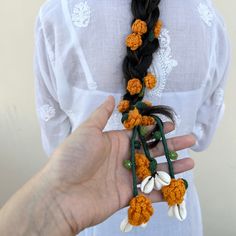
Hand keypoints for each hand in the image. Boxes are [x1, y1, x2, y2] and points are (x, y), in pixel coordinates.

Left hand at [44, 96, 195, 232]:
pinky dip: (163, 191)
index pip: (141, 134)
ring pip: (154, 171)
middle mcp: (123, 159)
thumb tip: (110, 98)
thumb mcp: (87, 130)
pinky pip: (148, 193)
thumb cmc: (72, 158)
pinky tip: (177, 186)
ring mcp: (125, 177)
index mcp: (115, 142)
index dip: (157, 130)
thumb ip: (101, 115)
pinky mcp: (126, 196)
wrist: (60, 193)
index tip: (172, 126)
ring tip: (191, 162)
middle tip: (190, 140)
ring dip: (173, 167)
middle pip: (152, 151)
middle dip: (171, 146)